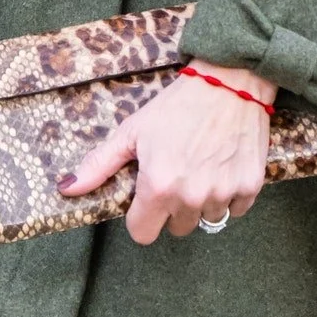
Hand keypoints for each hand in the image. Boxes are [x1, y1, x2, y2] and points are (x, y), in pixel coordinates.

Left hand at [59, 64, 274, 244]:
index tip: (146, 199)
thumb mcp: (132, 132)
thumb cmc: (178, 105)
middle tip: (176, 175)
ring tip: (201, 169)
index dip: (140, 217)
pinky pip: (236, 209)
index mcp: (158, 187)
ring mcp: (224, 193)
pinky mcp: (250, 186)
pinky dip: (230, 195)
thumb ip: (99, 165)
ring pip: (207, 219)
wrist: (231, 82)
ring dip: (202, 202)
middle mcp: (191, 197)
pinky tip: (222, 168)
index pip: (142, 234)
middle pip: (176, 229)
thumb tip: (66, 189)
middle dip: (172, 208)